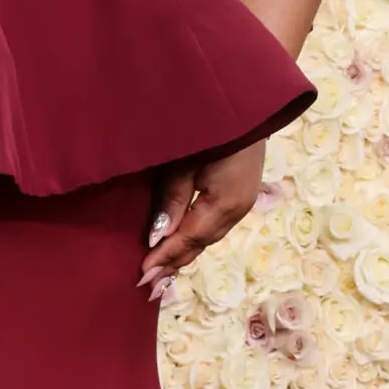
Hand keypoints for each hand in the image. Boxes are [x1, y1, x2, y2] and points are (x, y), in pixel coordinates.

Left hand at [138, 140, 266, 302]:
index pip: (189, 239)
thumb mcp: (185, 161)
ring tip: (161, 273)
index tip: (141, 275)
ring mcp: (242, 203)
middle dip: (173, 263)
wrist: (247, 103)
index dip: (164, 257)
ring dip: (184, 254)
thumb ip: (172, 198)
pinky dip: (194, 239)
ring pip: (208, 237)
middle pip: (200, 243)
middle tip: (147, 285)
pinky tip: (180, 247)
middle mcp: (238, 209)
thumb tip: (158, 237)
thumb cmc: (210, 126)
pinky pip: (214, 226)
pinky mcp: (240, 195)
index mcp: (226, 203)